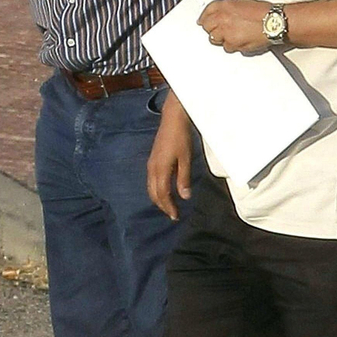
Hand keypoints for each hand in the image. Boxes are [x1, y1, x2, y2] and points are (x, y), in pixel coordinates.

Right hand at [147, 94, 193, 220]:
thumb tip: (185, 197)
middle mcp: (152, 168)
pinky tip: (165, 191)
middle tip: (173, 215)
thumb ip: (184, 178)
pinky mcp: (152, 160)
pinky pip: (151, 180)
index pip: (162, 194)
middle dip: (163, 206)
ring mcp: (151, 164)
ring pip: (151, 188)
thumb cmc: (181, 138)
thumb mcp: (186, 159)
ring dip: (159, 199)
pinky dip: (157, 190)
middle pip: (154, 193)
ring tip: (169, 206)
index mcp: (160, 169)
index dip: (169, 207)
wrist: (173, 119)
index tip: (175, 216)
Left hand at [198, 0, 270, 53]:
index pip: (207, 11)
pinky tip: (240, 41)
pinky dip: (232, 46)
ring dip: (221, 38)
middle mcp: (222, 18)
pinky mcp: (233, 44)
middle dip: (212, 28)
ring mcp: (226, 32)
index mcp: (225, 5)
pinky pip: (227, 47)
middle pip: (207, 27)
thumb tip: (222, 13)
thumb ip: (229, 8)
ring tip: (233, 36)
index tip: (205, 21)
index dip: (206, 17)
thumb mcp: (243, 3)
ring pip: (214, 39)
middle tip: (220, 30)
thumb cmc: (264, 12)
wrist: (274, 22)